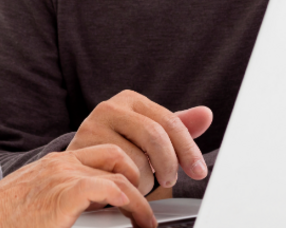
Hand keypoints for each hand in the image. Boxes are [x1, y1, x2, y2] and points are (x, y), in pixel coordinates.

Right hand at [0, 144, 156, 227]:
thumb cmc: (2, 220)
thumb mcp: (35, 203)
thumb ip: (60, 202)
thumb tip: (79, 214)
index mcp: (55, 165)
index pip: (101, 155)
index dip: (124, 170)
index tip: (135, 193)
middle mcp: (62, 164)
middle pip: (116, 155)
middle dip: (139, 176)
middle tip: (146, 204)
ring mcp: (63, 176)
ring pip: (120, 173)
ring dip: (140, 199)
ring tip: (146, 222)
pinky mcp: (65, 194)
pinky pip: (109, 188)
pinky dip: (127, 201)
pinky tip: (133, 215)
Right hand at [67, 90, 212, 194]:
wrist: (79, 164)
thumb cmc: (119, 148)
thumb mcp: (149, 136)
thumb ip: (176, 126)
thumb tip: (206, 114)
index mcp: (131, 99)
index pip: (170, 121)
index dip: (188, 149)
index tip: (198, 171)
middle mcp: (110, 107)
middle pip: (154, 136)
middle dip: (168, 163)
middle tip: (170, 181)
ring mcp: (92, 127)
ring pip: (135, 158)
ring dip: (145, 180)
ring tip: (138, 181)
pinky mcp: (80, 150)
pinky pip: (115, 174)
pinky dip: (126, 186)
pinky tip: (124, 185)